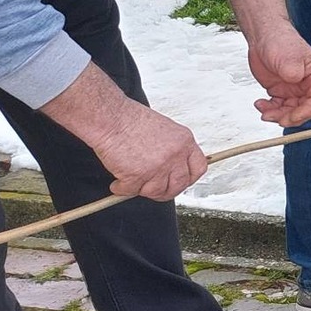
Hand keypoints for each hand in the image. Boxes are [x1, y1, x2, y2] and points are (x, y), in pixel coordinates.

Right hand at [42, 64, 207, 199]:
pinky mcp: (138, 176)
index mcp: (184, 141)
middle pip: (180, 185)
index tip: (181, 181)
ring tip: (133, 182)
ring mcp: (158, 167)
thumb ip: (172, 148)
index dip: (189, 178)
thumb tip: (171, 168)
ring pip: (157, 192)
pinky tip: (118, 182)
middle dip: (166, 190)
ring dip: (142, 190)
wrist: (111, 118)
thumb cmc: (130, 119)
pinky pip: (131, 191)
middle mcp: (175, 155)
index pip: (198, 168)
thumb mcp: (164, 130)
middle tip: (154, 188)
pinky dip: (121, 188)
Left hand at [248, 24, 310, 126]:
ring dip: (278, 115)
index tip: (291, 117)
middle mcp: (307, 84)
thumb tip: (295, 80)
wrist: (263, 36)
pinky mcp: (281, 91)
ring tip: (264, 112)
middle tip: (278, 119)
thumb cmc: (280, 40)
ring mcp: (294, 89)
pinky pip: (278, 107)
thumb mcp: (287, 56)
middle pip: (306, 109)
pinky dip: (269, 109)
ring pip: (292, 111)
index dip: (307, 111)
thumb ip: (293, 70)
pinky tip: (260, 104)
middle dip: (292, 117)